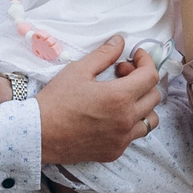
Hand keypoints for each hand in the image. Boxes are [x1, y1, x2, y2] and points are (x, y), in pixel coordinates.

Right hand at [38, 36, 163, 165]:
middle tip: (121, 74)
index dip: (146, 61)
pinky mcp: (115, 151)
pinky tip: (112, 116)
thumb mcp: (78, 70)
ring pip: (150, 119)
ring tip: (123, 98)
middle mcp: (126, 120)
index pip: (150, 76)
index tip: (136, 56)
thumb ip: (104, 55)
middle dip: (142, 80)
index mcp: (119, 97)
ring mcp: (122, 139)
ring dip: (142, 104)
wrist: (39, 134)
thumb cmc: (56, 101)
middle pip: (154, 96)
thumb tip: (120, 41)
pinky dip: (130, 123)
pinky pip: (134, 135)